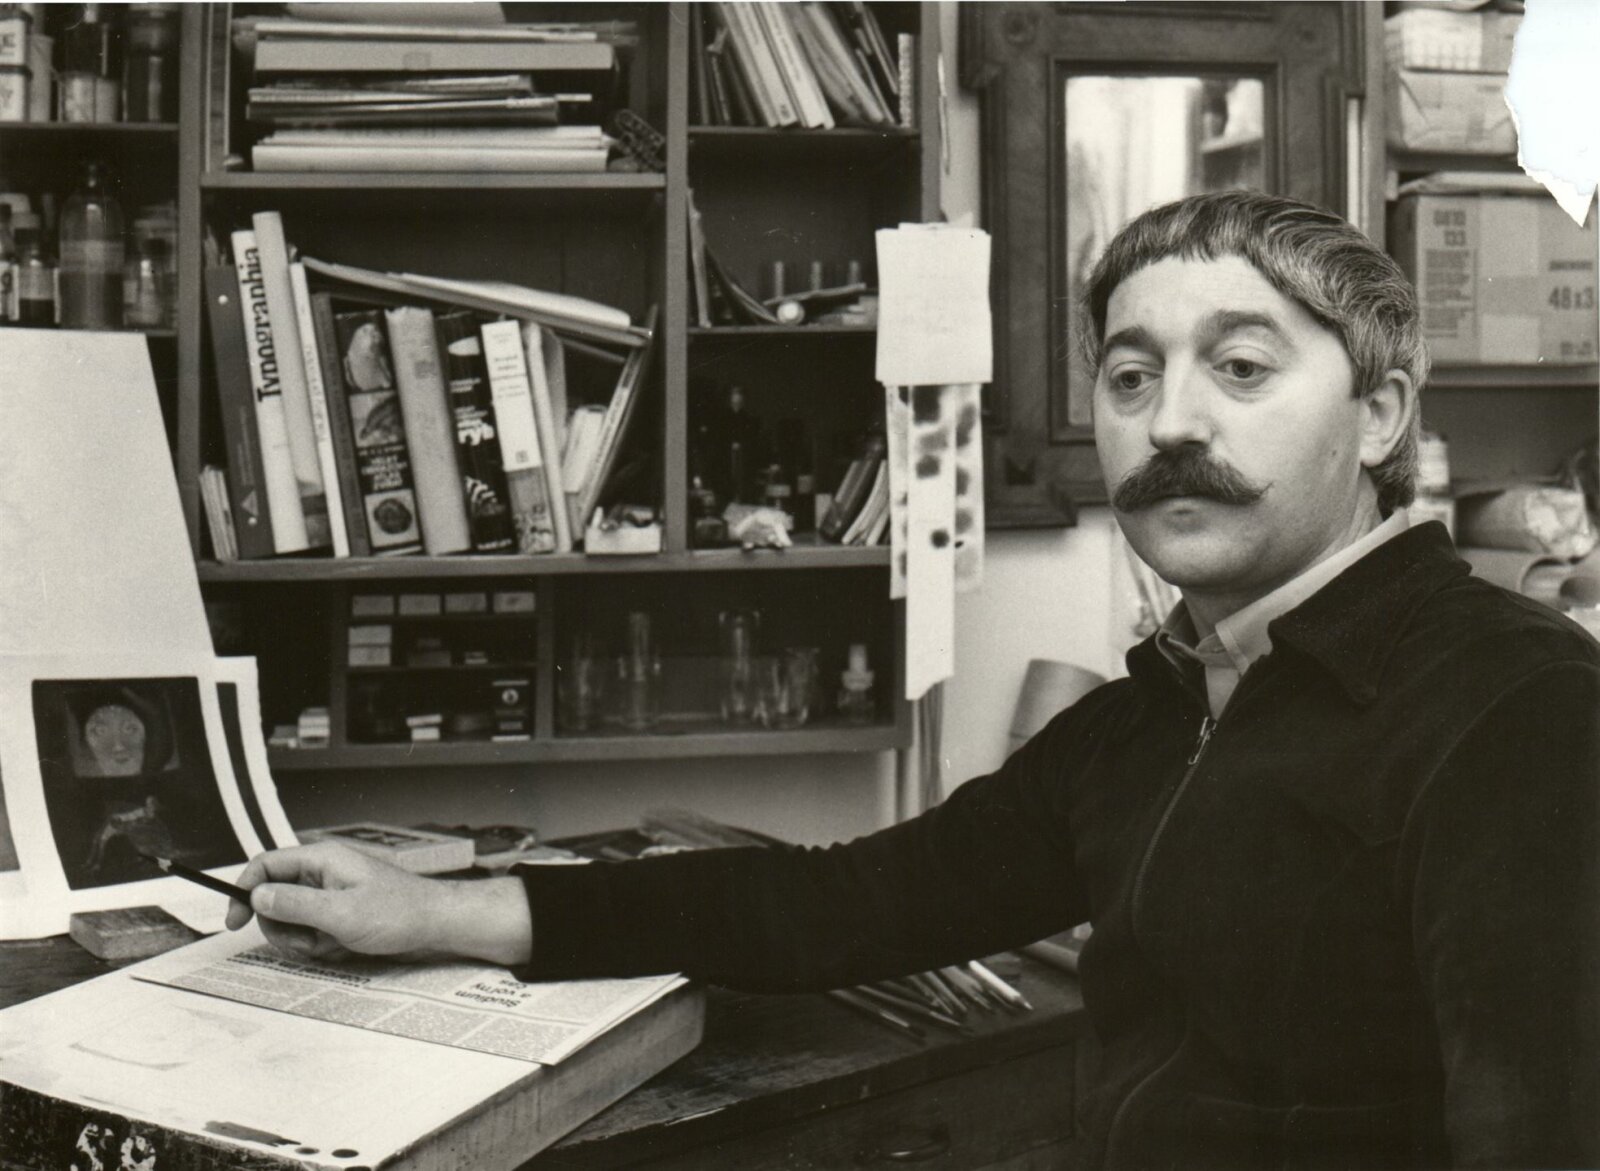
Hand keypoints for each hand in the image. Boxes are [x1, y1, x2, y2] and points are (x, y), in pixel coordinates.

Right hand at [224, 842, 531, 966]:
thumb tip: (256, 894)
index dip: (243, 891)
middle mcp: (322, 872)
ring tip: (334, 943)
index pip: (265, 866)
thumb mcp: (342, 912)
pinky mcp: (337, 913)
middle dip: (284, 927)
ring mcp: (329, 894)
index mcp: (320, 859)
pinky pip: (310, 932)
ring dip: (304, 940)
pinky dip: (320, 945)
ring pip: (290, 920)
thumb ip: (296, 904)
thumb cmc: (398, 913)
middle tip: (309, 940)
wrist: (436, 925)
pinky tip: (344, 947)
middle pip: (272, 899)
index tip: (235, 923)